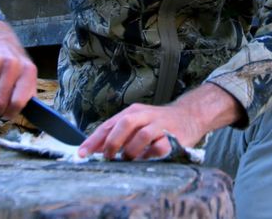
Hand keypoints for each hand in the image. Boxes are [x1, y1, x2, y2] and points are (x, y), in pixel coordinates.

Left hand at [78, 83, 241, 159]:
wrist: (189, 115)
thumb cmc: (158, 123)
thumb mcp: (136, 122)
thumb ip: (117, 134)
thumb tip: (95, 149)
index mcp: (132, 112)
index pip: (108, 124)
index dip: (94, 140)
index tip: (82, 153)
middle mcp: (145, 115)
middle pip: (125, 124)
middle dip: (113, 142)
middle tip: (108, 157)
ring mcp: (159, 125)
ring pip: (142, 135)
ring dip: (131, 151)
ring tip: (128, 159)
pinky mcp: (173, 136)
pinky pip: (159, 148)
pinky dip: (150, 155)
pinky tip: (146, 158)